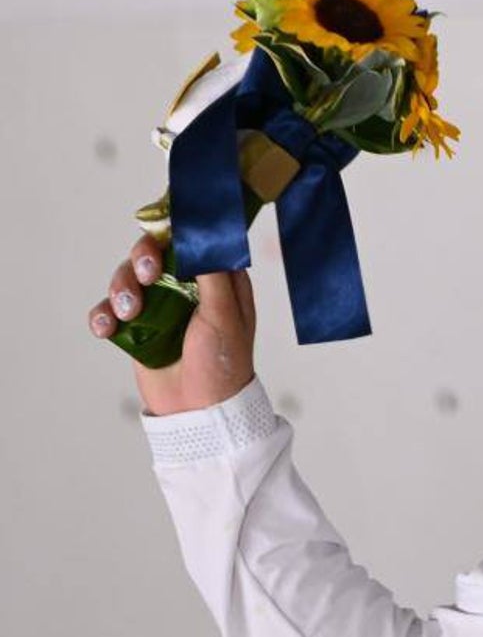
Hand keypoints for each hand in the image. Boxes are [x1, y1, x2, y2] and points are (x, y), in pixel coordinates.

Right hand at [88, 233, 256, 415]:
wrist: (199, 409)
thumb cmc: (223, 361)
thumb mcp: (225, 314)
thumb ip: (213, 274)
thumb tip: (200, 235)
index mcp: (217, 278)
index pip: (193, 240)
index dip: (176, 228)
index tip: (163, 226)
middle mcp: (187, 286)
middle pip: (154, 252)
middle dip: (143, 256)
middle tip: (147, 273)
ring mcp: (160, 306)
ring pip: (127, 278)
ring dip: (121, 288)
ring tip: (130, 312)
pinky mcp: (136, 329)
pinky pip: (109, 311)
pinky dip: (103, 315)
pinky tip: (107, 328)